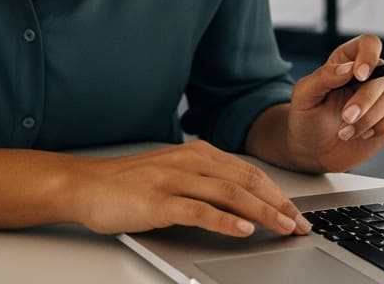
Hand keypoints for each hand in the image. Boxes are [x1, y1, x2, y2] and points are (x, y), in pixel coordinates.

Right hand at [69, 140, 311, 237]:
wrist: (84, 185)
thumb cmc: (127, 184)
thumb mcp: (172, 174)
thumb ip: (203, 181)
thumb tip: (240, 201)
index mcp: (196, 154)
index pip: (247, 172)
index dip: (276, 192)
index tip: (296, 212)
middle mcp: (189, 162)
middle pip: (245, 181)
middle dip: (278, 204)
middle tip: (299, 224)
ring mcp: (173, 180)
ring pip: (229, 194)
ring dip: (262, 212)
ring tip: (283, 227)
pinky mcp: (158, 202)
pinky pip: (198, 210)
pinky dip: (224, 221)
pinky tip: (243, 230)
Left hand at [286, 34, 383, 173]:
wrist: (312, 151)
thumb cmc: (306, 118)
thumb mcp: (304, 95)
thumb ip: (324, 77)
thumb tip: (349, 68)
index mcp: (346, 61)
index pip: (369, 44)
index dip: (369, 55)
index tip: (359, 75)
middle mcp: (368, 75)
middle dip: (365, 100)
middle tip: (346, 118)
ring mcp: (381, 96)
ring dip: (370, 118)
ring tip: (346, 132)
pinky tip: (364, 135)